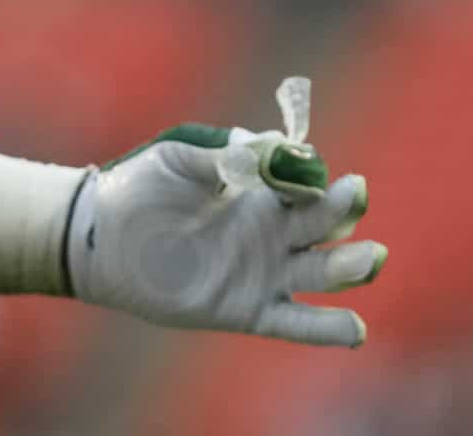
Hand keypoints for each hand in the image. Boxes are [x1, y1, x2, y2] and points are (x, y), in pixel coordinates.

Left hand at [67, 91, 385, 346]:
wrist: (103, 237)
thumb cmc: (140, 187)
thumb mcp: (179, 156)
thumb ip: (223, 153)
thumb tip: (268, 143)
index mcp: (258, 189)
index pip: (303, 181)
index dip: (311, 173)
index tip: (308, 165)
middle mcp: (271, 231)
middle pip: (323, 222)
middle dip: (342, 208)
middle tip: (355, 193)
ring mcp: (264, 272)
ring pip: (321, 272)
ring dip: (350, 266)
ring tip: (370, 259)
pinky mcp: (249, 309)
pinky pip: (296, 323)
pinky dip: (327, 329)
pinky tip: (355, 329)